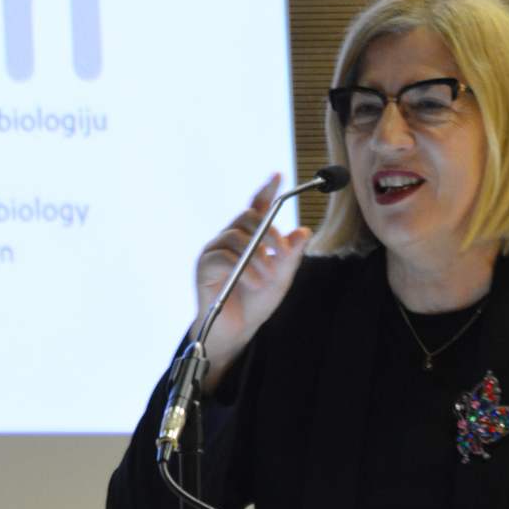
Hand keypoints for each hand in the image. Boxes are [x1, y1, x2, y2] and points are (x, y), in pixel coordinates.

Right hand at [193, 175, 310, 388]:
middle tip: (281, 253)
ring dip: (258, 258)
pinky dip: (243, 269)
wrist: (237, 332)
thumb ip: (290, 257)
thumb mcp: (280, 280)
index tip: (279, 176)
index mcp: (249, 239)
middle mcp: (229, 240)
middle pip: (247, 217)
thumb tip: (304, 233)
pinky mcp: (204, 267)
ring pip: (237, 236)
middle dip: (269, 232)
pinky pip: (223, 256)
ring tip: (266, 279)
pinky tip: (253, 283)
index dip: (266, 191)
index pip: (257, 208)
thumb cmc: (255, 304)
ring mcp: (214, 251)